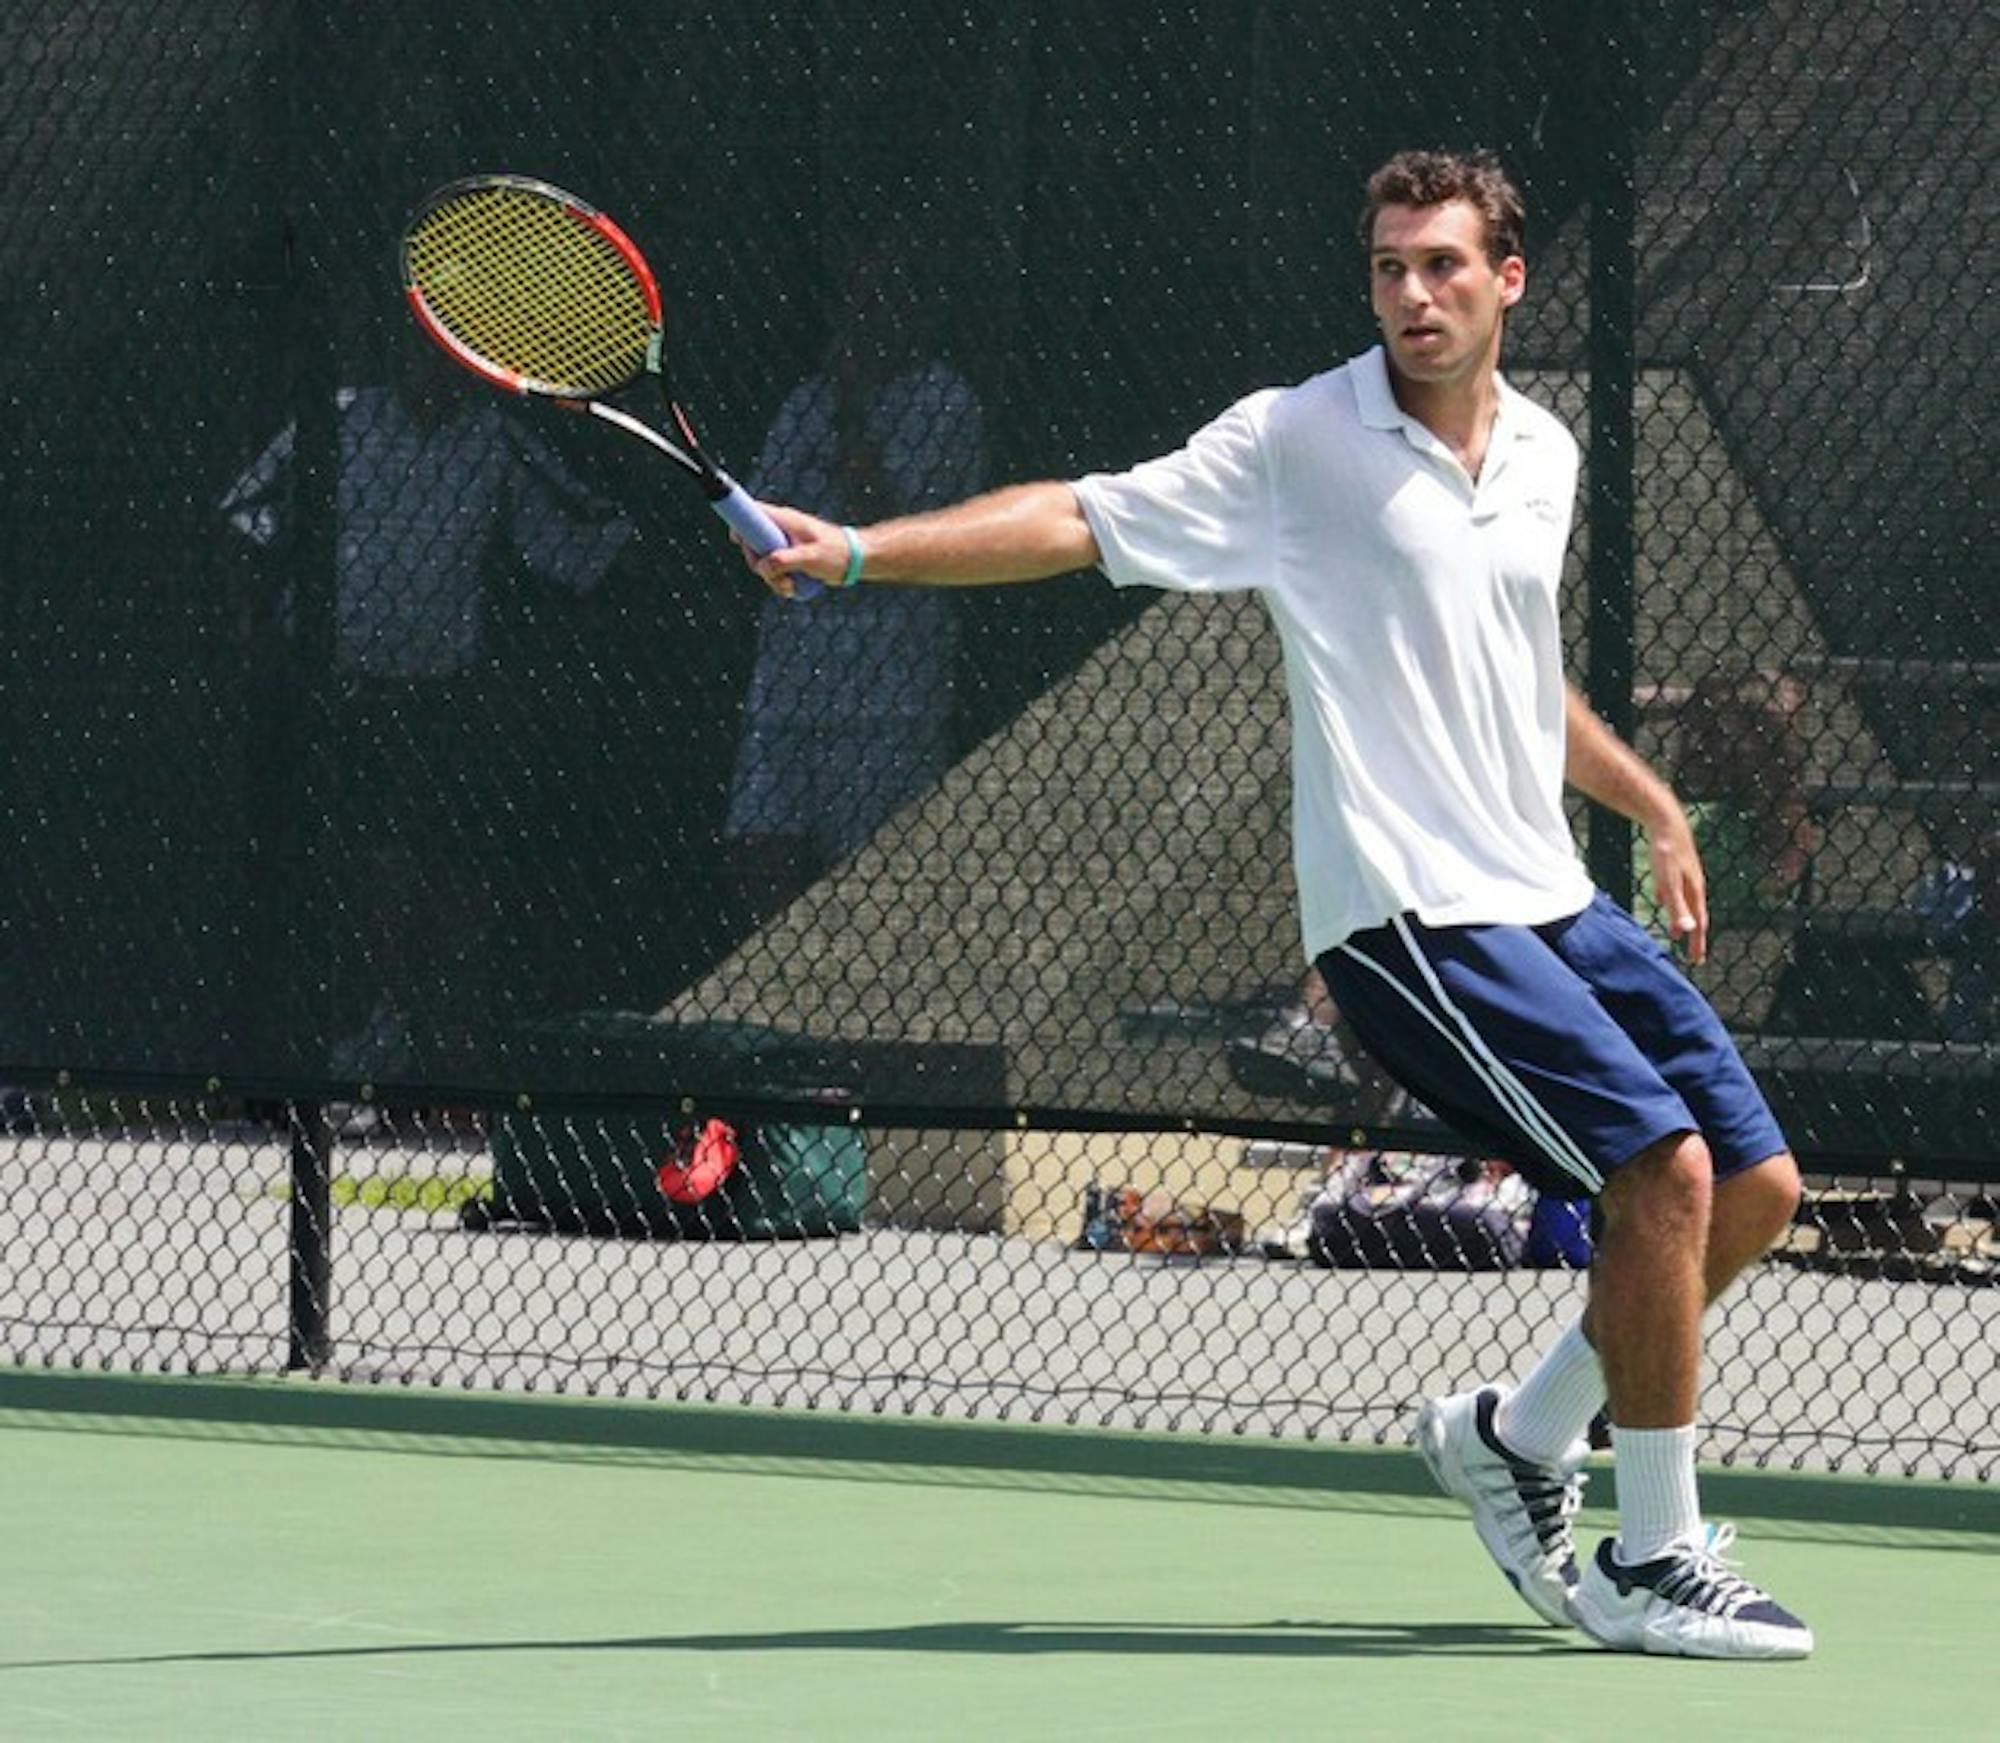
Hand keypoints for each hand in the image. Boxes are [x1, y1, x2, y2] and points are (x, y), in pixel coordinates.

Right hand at [736, 503, 853, 599]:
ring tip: (792, 587)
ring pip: (763, 563)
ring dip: (773, 580)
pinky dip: (780, 583)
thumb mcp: (810, 557)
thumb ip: (786, 560)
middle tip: (777, 578)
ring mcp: (783, 545)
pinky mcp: (788, 558)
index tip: (738, 540)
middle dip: (761, 566)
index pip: (753, 512)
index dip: (740, 523)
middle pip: (752, 546)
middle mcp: (780, 530)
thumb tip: (764, 567)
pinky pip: (774, 572)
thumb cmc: (836, 552)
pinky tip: (794, 588)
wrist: (855, 560)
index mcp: (784, 520)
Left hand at [1644, 808, 1709, 965]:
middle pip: (1695, 915)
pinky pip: (1675, 889)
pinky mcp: (1675, 864)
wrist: (1664, 819)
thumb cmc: (1666, 851)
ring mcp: (1686, 873)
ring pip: (1686, 902)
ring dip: (1682, 919)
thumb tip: (1685, 931)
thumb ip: (1676, 906)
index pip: (1699, 923)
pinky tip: (1662, 900)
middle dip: (1694, 935)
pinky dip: (1671, 900)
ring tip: (1676, 933)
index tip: (1696, 961)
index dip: (1697, 943)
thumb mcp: (1668, 882)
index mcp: (1694, 890)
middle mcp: (1694, 883)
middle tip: (1693, 954)